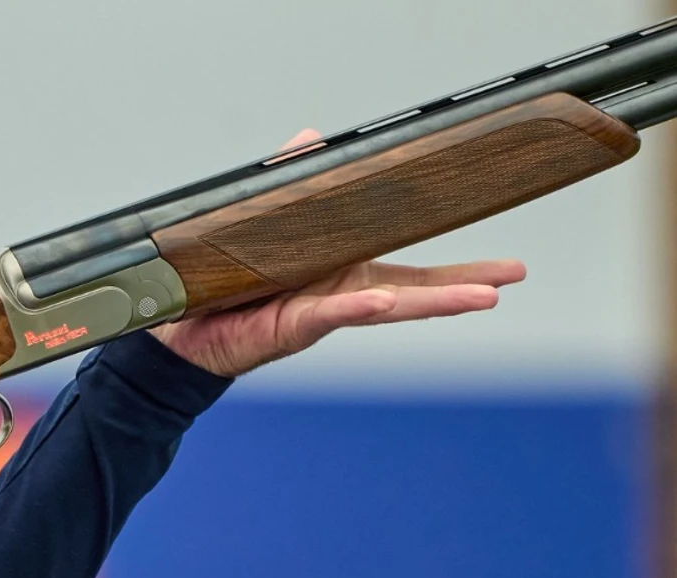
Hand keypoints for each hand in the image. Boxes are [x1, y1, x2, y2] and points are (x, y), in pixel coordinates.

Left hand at [150, 128, 528, 378]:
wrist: (180, 329)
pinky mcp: (293, 325)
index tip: (501, 268)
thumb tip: (310, 139)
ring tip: (477, 298)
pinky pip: (331, 312)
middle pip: (413, 289)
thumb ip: (289, 181)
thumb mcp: (259, 219)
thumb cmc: (220, 283)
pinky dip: (358, 306)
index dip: (452, 265)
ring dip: (432, 301)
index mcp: (341, 268)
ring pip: (386, 304)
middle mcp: (339, 292)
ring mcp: (321, 311)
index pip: (407, 262)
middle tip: (508, 282)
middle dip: (462, 286)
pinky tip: (386, 303)